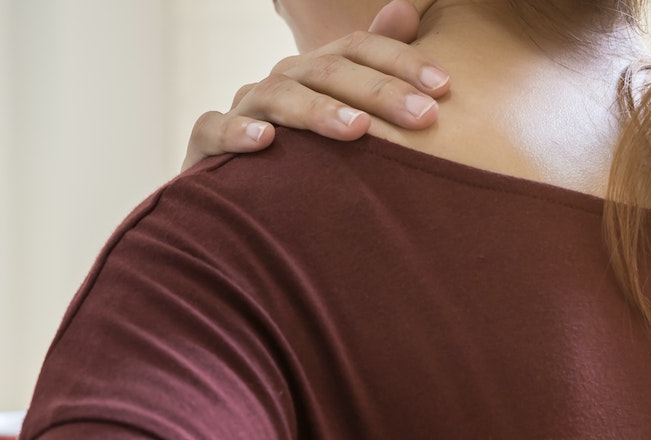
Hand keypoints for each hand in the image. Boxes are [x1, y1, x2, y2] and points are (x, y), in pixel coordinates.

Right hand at [183, 2, 450, 170]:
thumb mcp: (342, 116)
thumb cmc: (302, 162)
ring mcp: (242, 110)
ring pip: (277, 95)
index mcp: (314, 72)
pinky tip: (266, 142)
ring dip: (318, 110)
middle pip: (327, 70)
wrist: (234, 210)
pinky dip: (236, 133)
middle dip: (379, 91)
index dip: (403, 63)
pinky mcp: (204, 144)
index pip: (359, 50)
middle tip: (424, 116)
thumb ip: (374, 67)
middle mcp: (278, 82)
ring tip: (357, 129)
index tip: (446, 88)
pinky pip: (213, 129)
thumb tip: (406, 9)